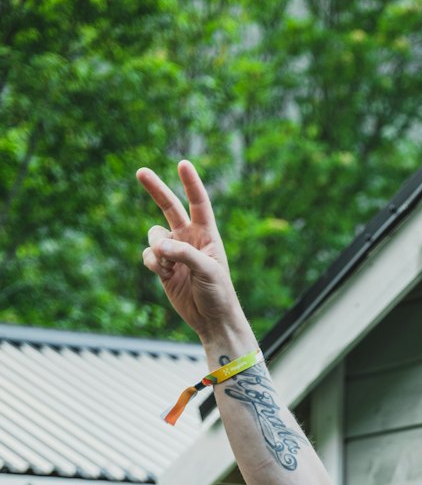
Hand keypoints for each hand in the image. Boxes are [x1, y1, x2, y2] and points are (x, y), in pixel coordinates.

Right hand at [137, 160, 249, 345]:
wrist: (212, 320)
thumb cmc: (219, 294)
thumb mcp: (208, 271)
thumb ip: (184, 254)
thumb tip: (158, 245)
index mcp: (207, 234)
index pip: (198, 203)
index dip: (191, 184)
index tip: (183, 164)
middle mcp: (189, 238)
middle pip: (169, 208)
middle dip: (155, 189)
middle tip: (140, 171)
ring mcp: (174, 252)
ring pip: (154, 236)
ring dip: (157, 248)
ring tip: (168, 266)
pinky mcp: (162, 267)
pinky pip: (148, 255)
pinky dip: (152, 263)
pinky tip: (164, 274)